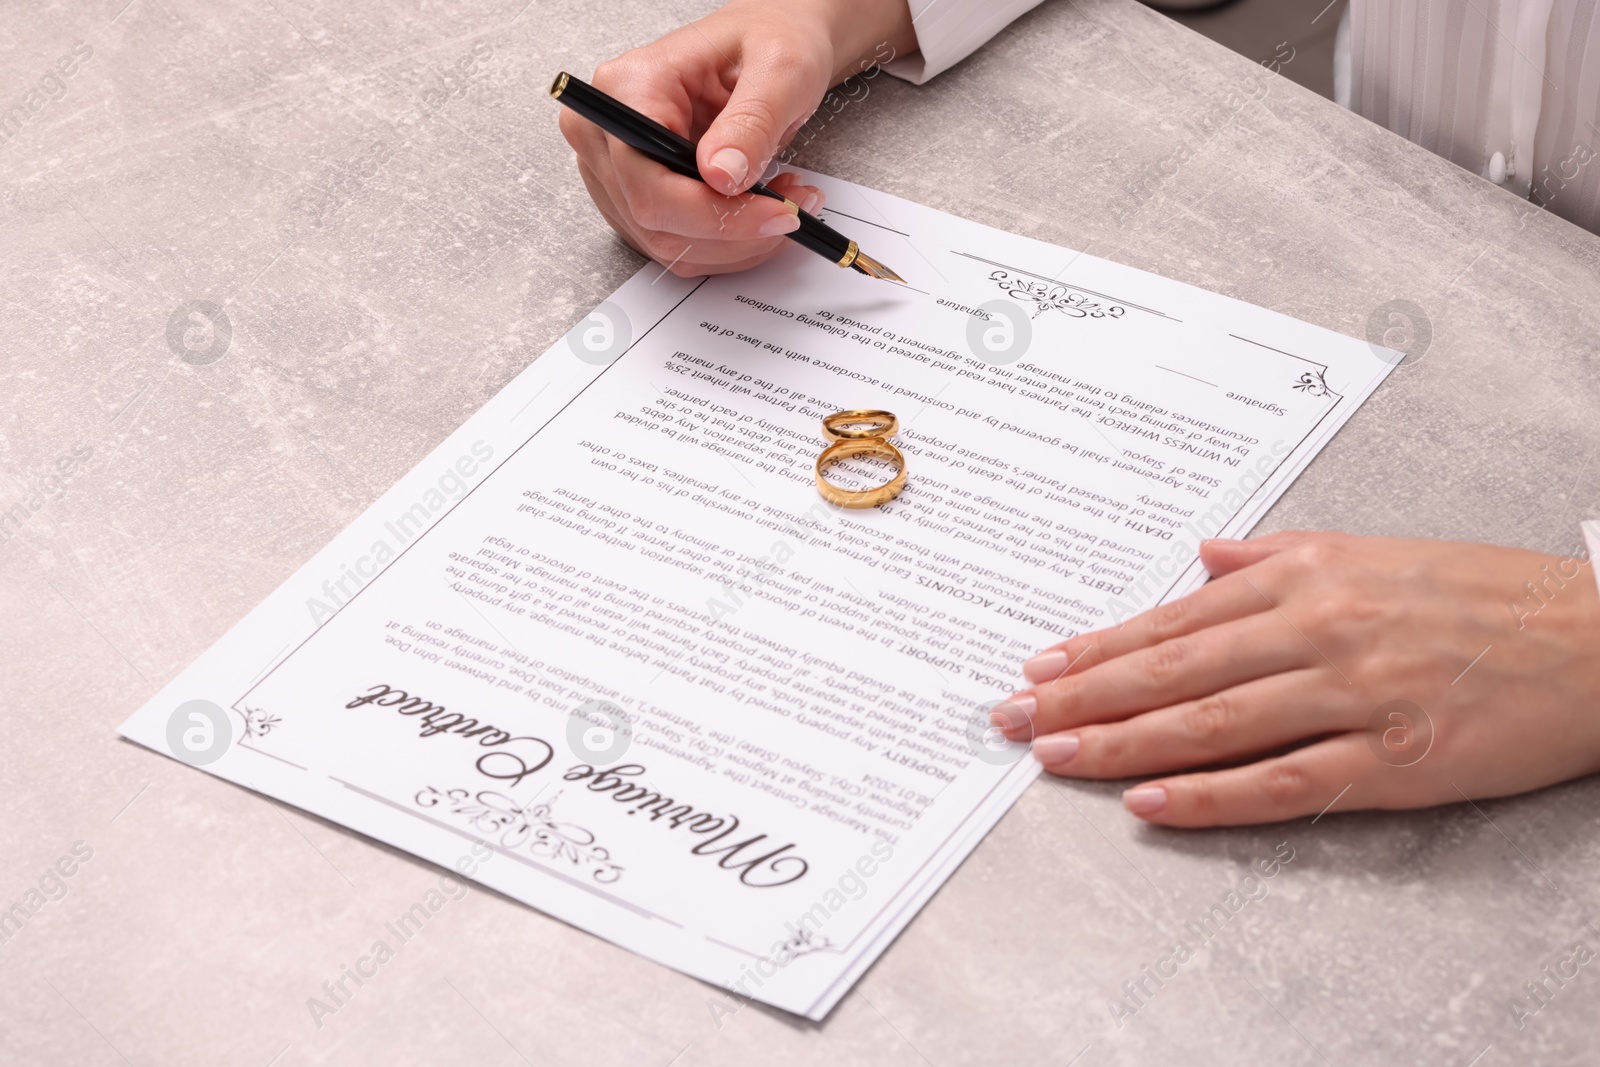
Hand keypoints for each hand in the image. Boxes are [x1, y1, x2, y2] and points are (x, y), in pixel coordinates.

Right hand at [558, 0, 914, 276]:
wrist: (763, 45)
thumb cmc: (765, 40)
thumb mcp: (779, 68)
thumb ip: (752, 122)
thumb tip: (722, 176)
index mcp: (628, 88)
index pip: (650, 183)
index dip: (714, 215)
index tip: (776, 214)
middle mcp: (605, 131)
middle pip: (655, 220)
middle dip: (734, 231)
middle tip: (793, 210)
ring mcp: (613, 170)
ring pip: (668, 244)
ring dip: (736, 241)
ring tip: (784, 202)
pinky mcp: (633, 197)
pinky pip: (677, 244)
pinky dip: (728, 242)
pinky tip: (759, 209)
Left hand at [992, 531, 1599, 826]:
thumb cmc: (1484, 592)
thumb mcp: (1374, 550)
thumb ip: (1277, 554)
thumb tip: (1200, 555)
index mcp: (1308, 575)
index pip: (1175, 617)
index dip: (1098, 646)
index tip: (1038, 665)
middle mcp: (1317, 627)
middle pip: (1173, 667)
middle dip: (1081, 695)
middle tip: (1011, 715)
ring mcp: (1353, 693)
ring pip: (1210, 721)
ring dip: (1122, 741)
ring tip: (1054, 753)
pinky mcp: (1394, 757)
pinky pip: (1283, 781)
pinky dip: (1212, 794)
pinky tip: (1153, 803)